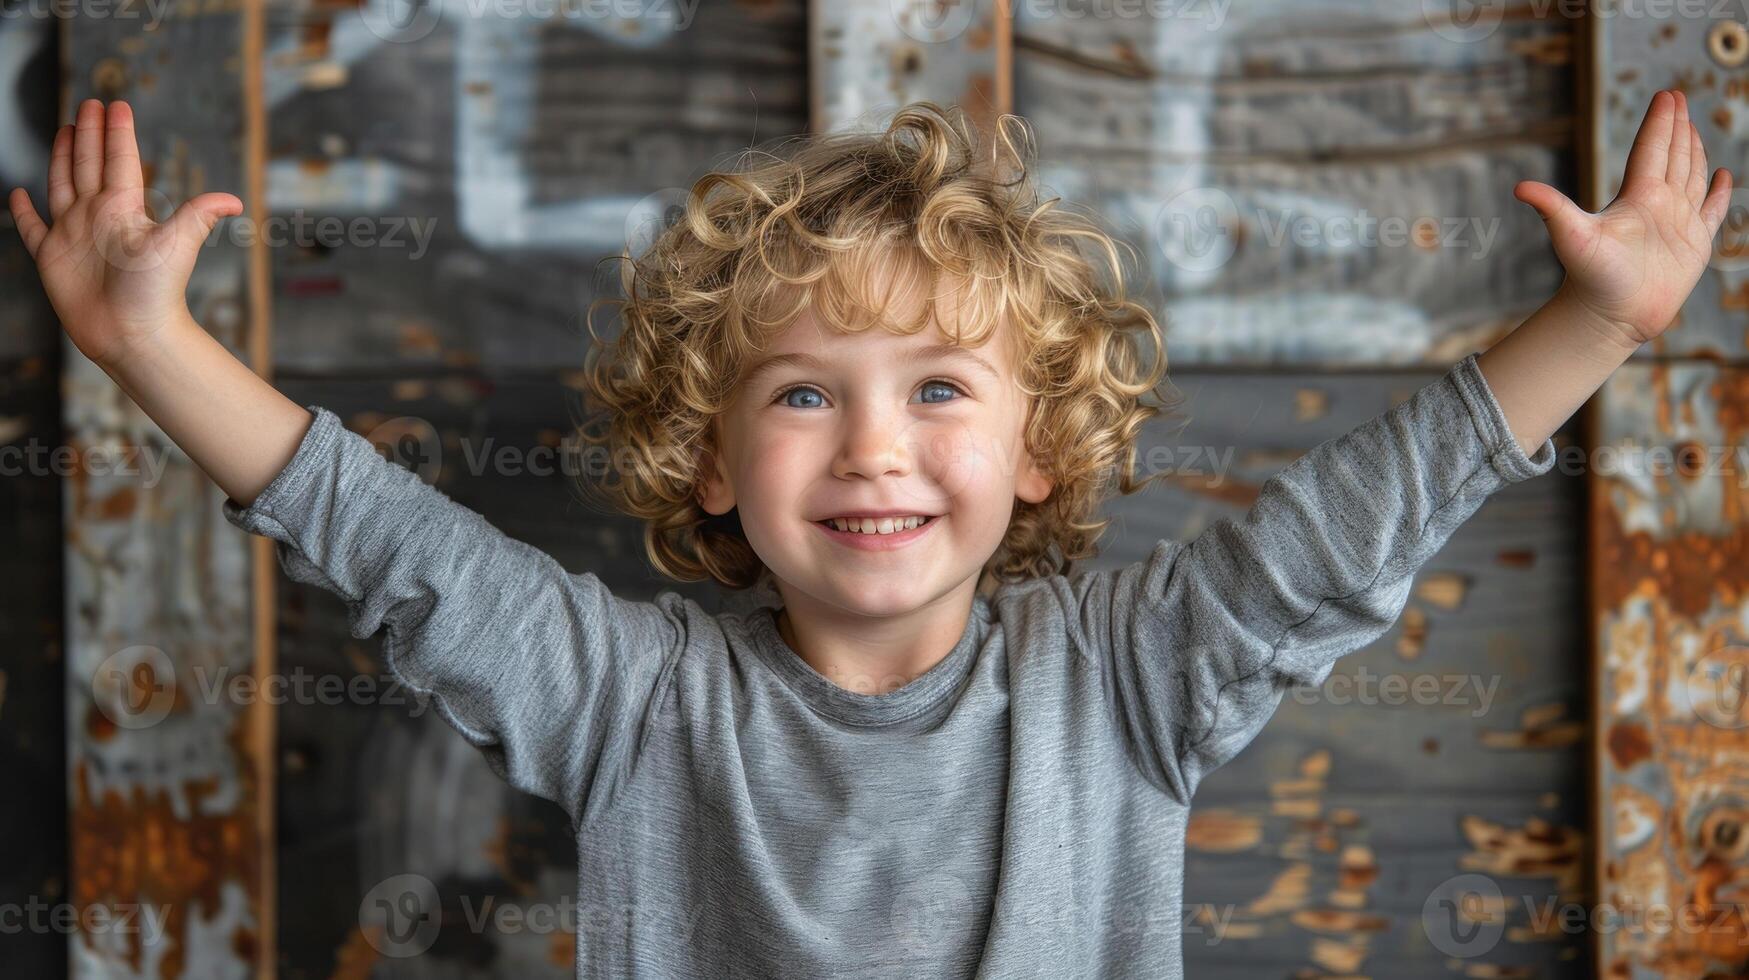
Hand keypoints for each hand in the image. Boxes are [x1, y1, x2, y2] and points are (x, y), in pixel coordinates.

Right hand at [7, 99, 242, 367]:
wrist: (133, 334)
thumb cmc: (156, 292)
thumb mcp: (177, 244)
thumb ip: (198, 215)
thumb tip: (236, 201)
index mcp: (124, 208)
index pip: (119, 160)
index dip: (117, 132)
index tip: (116, 105)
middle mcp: (97, 216)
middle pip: (90, 164)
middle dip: (89, 134)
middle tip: (88, 104)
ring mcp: (73, 235)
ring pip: (63, 184)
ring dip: (63, 158)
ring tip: (66, 132)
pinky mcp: (52, 257)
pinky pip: (32, 228)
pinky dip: (24, 212)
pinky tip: (20, 194)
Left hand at [1512, 89, 1732, 348]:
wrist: (1610, 317)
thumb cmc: (1590, 278)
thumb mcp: (1572, 237)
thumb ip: (1552, 208)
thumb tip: (1519, 187)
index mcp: (1636, 197)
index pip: (1650, 149)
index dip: (1660, 122)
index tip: (1666, 94)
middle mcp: (1658, 205)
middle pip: (1671, 156)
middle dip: (1676, 126)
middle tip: (1678, 97)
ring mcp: (1677, 223)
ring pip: (1691, 177)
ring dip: (1694, 152)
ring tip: (1692, 128)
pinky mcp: (1694, 244)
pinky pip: (1713, 212)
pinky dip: (1720, 194)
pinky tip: (1723, 176)